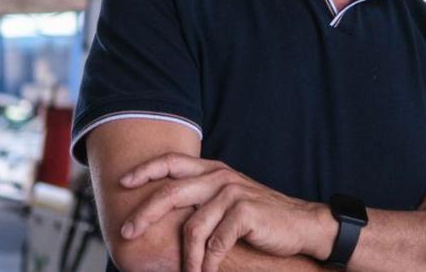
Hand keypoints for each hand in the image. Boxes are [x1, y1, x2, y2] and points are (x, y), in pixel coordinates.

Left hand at [118, 153, 332, 271]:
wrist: (302, 225)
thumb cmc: (261, 217)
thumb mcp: (228, 199)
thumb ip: (201, 198)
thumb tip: (162, 212)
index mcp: (213, 170)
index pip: (172, 162)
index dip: (145, 170)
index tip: (123, 182)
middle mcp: (220, 177)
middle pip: (171, 192)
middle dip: (145, 213)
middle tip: (127, 232)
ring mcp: (233, 193)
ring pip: (193, 227)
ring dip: (186, 257)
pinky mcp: (245, 213)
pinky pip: (215, 243)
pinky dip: (206, 263)